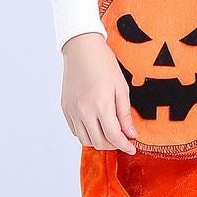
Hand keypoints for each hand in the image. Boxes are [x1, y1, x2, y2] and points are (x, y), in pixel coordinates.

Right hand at [61, 32, 139, 152]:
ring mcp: (72, 110)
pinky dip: (86, 133)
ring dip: (98, 141)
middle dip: (113, 145)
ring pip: (85, 140)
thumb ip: (125, 114)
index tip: (131, 148)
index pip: (114, 136)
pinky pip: (75, 130)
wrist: (81, 48)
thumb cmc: (104, 63)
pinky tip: (95, 125)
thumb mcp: (121, 88)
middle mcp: (84, 111)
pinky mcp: (65, 108)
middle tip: (122, 140)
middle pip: (99, 142)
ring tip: (109, 133)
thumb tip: (131, 134)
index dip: (125, 146)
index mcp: (101, 105)